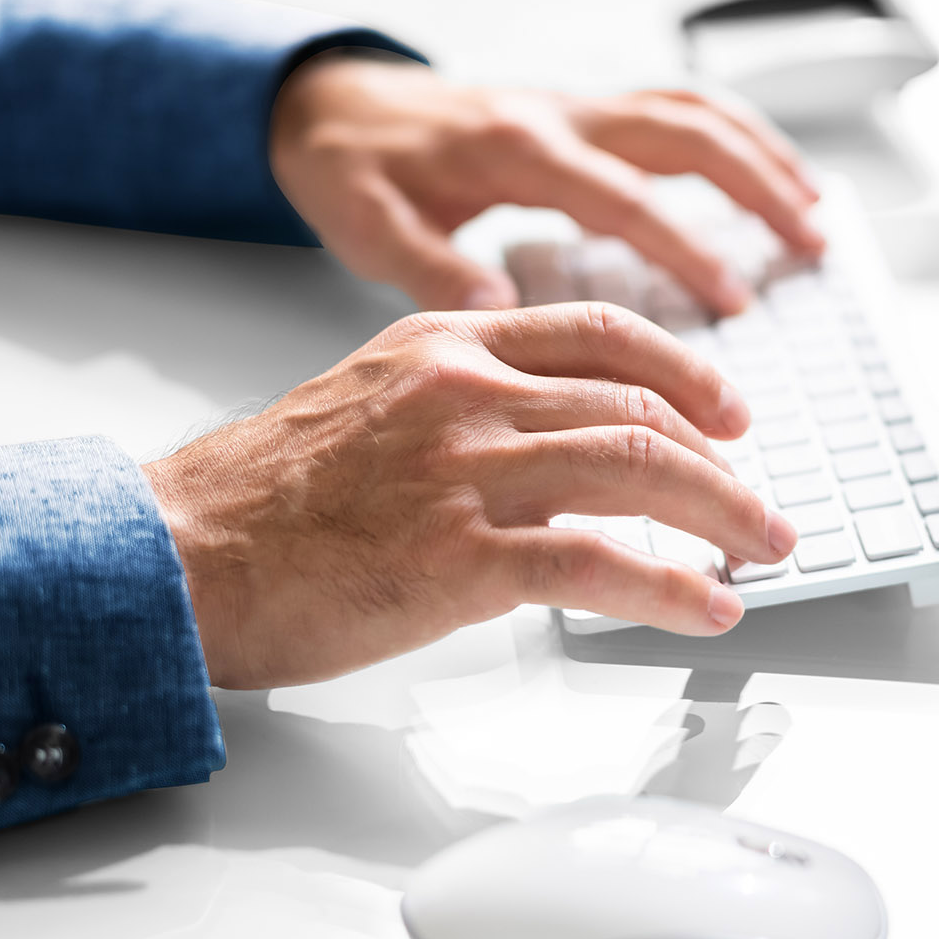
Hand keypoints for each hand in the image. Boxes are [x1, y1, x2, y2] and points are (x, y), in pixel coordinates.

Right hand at [142, 303, 795, 689]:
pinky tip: (705, 607)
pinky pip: (598, 563)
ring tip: (763, 551)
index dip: (684, 370)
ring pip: (637, 466)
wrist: (175, 556)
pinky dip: (669, 586)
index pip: (598, 332)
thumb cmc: (260, 501)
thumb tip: (548, 442)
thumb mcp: (366, 402)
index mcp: (443, 342)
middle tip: (762, 503)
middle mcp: (465, 389)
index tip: (729, 410)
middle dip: (722, 458)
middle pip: (637, 403)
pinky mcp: (459, 556)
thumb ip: (458, 402)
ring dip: (722, 513)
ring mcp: (465, 469)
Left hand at [270, 52, 823, 315]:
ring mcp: (579, 105)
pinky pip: (677, 109)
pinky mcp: (586, 108)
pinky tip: (770, 174)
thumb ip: (424, 266)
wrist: (330, 101)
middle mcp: (560, 115)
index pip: (623, 197)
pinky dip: (735, 136)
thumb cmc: (352, 168)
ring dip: (762, 154)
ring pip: (693, 112)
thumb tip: (492, 304)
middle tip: (812, 243)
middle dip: (757, 186)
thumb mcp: (363, 222)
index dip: (686, 247)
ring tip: (816, 210)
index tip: (734, 299)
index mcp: (517, 149)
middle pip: (684, 135)